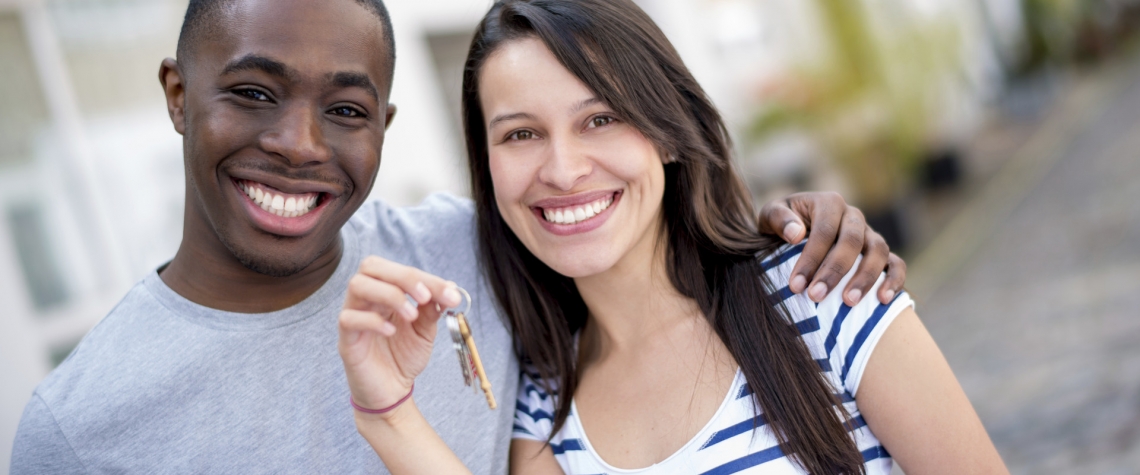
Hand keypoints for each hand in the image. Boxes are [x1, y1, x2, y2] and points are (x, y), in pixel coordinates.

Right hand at [337, 256, 461, 417]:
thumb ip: (432, 309)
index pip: (400, 270)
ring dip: (389, 294)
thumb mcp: (425, 330)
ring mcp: (354, 316)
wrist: (392, 391)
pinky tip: (391, 332)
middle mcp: (366, 298)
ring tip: (411, 315)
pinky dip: (372, 321)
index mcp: (385, 291)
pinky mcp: (346, 339)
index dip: (427, 278)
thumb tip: (449, 288)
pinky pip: (348, 319)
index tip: (451, 294)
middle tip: (426, 296)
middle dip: (404, 277)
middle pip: (371, 266)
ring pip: (357, 285)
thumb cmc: (404, 356)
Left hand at [759, 192, 905, 305]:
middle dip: (834, 271)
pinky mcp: (882, 253)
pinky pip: (896, 264)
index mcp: (828, 203)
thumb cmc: (781, 226)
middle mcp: (853, 216)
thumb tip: (796, 234)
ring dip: (865, 278)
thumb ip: (778, 219)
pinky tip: (883, 300)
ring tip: (848, 302)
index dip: (811, 259)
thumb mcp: (770, 216)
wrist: (795, 231)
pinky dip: (894, 280)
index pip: (824, 230)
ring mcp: (870, 234)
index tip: (796, 286)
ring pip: (878, 251)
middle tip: (816, 296)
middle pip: (852, 241)